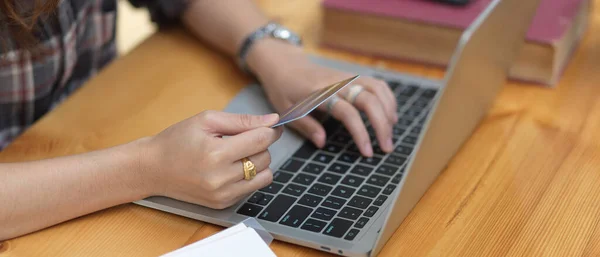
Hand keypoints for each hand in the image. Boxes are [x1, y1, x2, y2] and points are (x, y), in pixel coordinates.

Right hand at [143, 111, 281, 208]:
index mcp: (216, 154)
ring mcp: (222, 195)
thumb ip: (242, 120)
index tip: (269, 126)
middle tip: (242, 139)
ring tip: (238, 154)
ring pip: (264, 176)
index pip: (260, 141)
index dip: (269, 130)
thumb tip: (272, 120)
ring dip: (258, 162)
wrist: (153, 169)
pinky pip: (252, 189)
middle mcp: (221, 178)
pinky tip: (231, 168)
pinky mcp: (223, 204)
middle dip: (260, 145)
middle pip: (264, 158)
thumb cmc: (177, 140)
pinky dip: (249, 176)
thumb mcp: (206, 120)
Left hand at [252, 45, 397, 156]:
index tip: (367, 152)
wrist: (284, 64)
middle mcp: (337, 83)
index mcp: (320, 94)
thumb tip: (322, 143)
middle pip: (369, 100)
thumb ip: (306, 126)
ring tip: (390, 133)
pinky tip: (389, 115)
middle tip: (386, 147)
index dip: (361, 133)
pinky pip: (376, 83)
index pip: (348, 113)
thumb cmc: (284, 90)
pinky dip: (387, 98)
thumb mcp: (287, 111)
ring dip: (389, 111)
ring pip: (377, 89)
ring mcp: (347, 77)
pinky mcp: (352, 76)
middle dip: (382, 125)